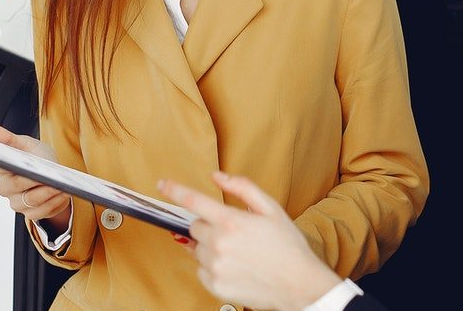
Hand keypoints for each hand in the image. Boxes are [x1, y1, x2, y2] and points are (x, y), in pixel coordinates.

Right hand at [0, 120, 70, 229]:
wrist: (52, 175)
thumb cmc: (35, 158)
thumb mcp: (24, 143)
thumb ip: (6, 137)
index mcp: (1, 169)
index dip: (7, 164)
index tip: (18, 162)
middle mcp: (5, 188)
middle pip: (17, 185)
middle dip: (34, 180)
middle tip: (48, 175)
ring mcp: (17, 202)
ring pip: (31, 200)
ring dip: (48, 192)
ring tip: (60, 184)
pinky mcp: (30, 213)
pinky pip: (42, 211)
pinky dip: (54, 202)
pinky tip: (63, 193)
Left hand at [159, 172, 342, 310]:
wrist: (299, 285)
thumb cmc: (288, 246)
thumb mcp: (271, 209)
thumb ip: (242, 188)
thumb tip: (217, 177)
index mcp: (231, 222)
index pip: (193, 201)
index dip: (175, 190)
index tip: (162, 184)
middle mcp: (218, 244)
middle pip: (195, 227)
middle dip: (209, 226)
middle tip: (233, 233)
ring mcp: (215, 267)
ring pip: (196, 249)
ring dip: (210, 247)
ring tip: (238, 253)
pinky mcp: (215, 286)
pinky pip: (201, 270)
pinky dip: (212, 266)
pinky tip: (235, 266)